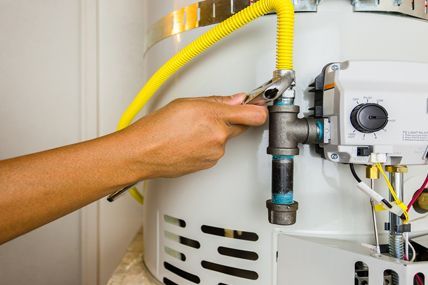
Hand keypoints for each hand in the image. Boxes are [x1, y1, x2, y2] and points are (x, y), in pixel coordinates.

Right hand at [121, 93, 267, 178]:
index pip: (254, 114)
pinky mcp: (209, 164)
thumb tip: (235, 99)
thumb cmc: (157, 128)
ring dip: (216, 133)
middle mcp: (219, 137)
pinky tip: (190, 141)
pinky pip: (216, 150)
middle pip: (241, 126)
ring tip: (192, 130)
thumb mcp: (187, 103)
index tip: (261, 104)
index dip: (260, 108)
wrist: (143, 153)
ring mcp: (215, 153)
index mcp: (214, 116)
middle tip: (213, 114)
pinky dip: (208, 145)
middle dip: (232, 119)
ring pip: (225, 138)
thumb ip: (217, 101)